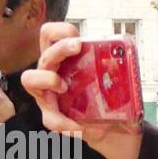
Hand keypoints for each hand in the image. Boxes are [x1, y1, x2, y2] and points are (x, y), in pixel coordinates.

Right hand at [22, 23, 143, 158]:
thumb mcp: (111, 78)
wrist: (111, 127)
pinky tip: (78, 127)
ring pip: (30, 79)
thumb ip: (113, 65)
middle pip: (45, 54)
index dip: (59, 30)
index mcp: (62, 59)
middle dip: (59, 48)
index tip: (77, 36)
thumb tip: (126, 51)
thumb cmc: (105, 97)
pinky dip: (64, 123)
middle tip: (77, 47)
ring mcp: (47, 93)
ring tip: (63, 87)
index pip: (50, 35)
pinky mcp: (51, 115)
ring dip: (47, 79)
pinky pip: (50, 118)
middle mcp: (50, 72)